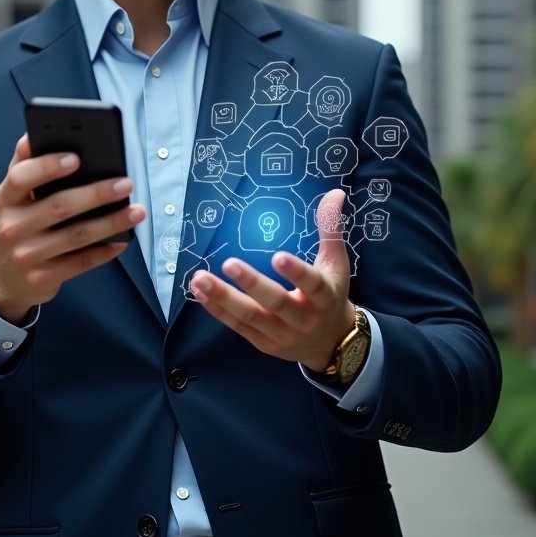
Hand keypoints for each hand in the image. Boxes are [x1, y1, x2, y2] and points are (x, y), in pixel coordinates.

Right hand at [0, 133, 145, 323]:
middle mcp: (12, 227)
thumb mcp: (11, 197)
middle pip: (58, 206)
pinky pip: (81, 263)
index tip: (76, 157)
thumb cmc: (16, 224)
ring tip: (137, 211)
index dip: (47, 166)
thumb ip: (24, 166)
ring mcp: (27, 256)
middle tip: (125, 183)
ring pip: (76, 236)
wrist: (0, 278)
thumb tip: (32, 134)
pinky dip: (104, 251)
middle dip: (96, 194)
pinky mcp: (43, 278)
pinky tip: (123, 240)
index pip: (21, 177)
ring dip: (110, 222)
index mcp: (5, 198)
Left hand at [189, 189, 355, 371]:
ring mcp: (281, 333)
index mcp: (324, 296)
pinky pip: (237, 326)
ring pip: (250, 316)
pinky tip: (199, 292)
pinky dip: (217, 309)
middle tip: (229, 263)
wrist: (332, 343)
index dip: (296, 272)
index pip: (311, 284)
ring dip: (223, 297)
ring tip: (199, 278)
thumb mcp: (335, 264)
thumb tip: (335, 193)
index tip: (278, 256)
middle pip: (275, 302)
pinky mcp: (263, 343)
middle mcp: (302, 317)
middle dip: (251, 284)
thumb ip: (331, 229)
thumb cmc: (331, 295)